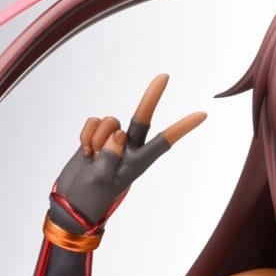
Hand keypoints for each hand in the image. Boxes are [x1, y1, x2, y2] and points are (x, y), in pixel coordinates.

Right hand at [52, 74, 206, 228]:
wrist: (71, 200)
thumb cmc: (91, 195)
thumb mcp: (103, 180)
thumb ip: (111, 156)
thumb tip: (118, 132)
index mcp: (139, 162)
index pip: (165, 141)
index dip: (183, 128)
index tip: (203, 114)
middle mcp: (130, 148)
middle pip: (142, 118)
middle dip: (151, 97)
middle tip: (165, 75)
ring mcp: (113, 140)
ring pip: (110, 121)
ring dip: (96, 136)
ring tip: (92, 156)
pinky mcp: (97, 135)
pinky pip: (94, 121)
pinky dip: (86, 134)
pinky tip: (85, 151)